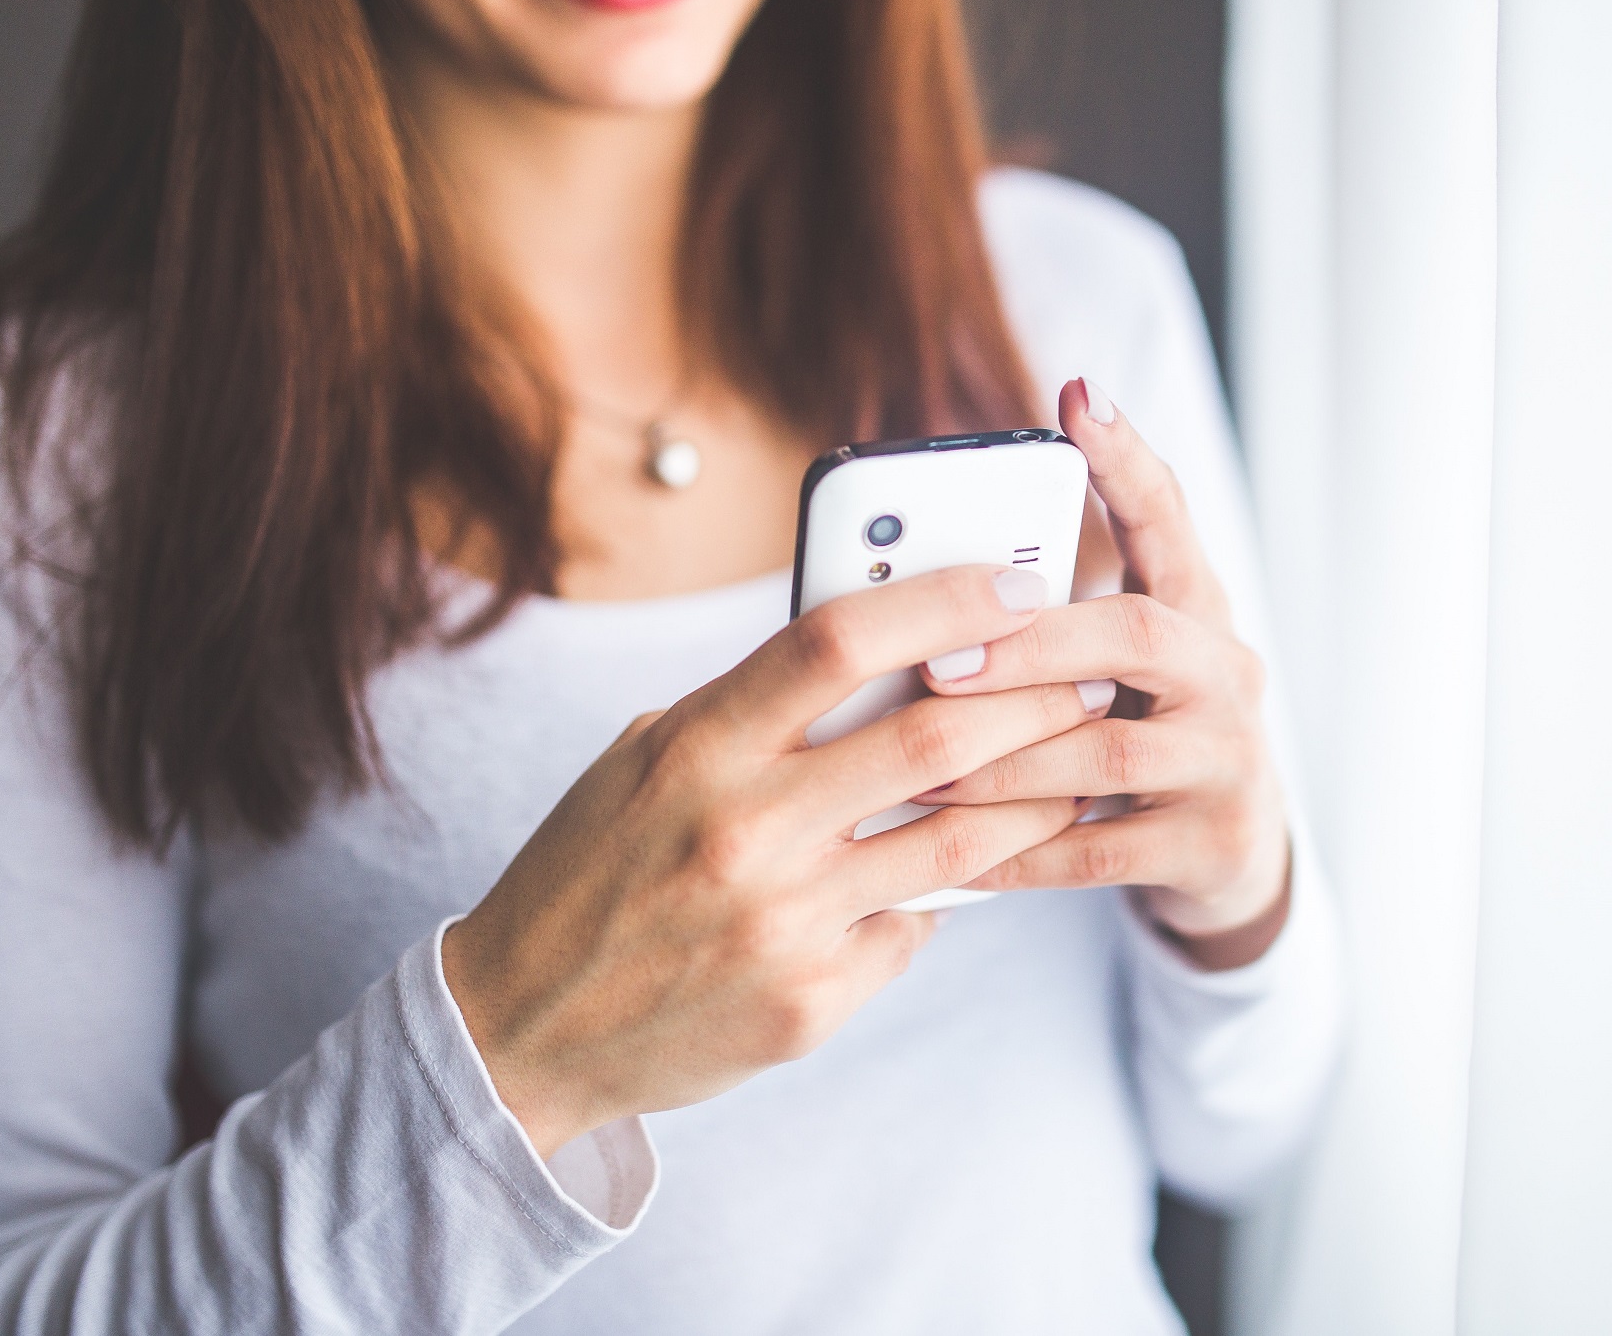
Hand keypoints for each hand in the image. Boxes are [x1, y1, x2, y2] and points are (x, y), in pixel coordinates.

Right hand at [442, 565, 1105, 1155]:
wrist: (523, 1029)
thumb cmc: (592, 870)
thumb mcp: (645, 761)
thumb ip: (751, 711)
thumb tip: (883, 658)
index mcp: (695, 746)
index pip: (838, 641)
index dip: (943, 599)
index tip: (1016, 582)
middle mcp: (743, 829)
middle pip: (932, 736)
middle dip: (1034, 695)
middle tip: (1087, 674)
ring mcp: (782, 922)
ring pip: (956, 842)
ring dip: (1035, 796)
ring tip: (1077, 764)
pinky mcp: (810, 1001)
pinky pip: (913, 928)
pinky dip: (943, 895)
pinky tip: (963, 874)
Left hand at [916, 379, 1292, 969]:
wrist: (1230, 855)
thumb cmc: (1138, 733)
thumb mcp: (1114, 667)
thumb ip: (1049, 621)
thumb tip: (919, 579)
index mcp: (1196, 611)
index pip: (1169, 519)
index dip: (1127, 460)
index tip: (1078, 397)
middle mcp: (1228, 673)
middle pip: (1139, 634)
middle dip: (1031, 646)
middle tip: (937, 661)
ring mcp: (1230, 761)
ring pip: (1110, 753)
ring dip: (1005, 761)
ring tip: (919, 768)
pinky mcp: (1213, 843)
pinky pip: (1100, 851)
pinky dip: (1020, 852)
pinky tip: (955, 857)